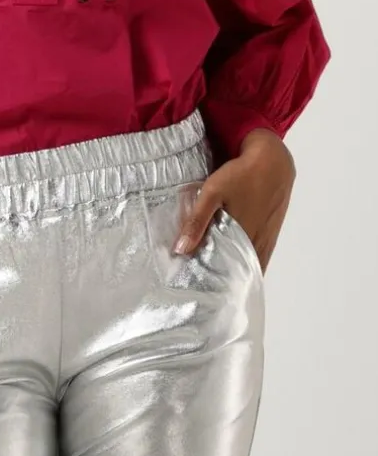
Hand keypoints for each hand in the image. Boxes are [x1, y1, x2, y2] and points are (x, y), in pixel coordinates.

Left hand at [173, 129, 295, 274]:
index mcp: (242, 239)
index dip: (211, 287)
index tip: (193, 293)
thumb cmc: (241, 176)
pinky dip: (244, 264)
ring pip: (248, 267)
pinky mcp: (270, 235)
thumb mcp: (213, 192)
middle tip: (197, 288)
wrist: (273, 162)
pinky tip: (229, 264)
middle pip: (236, 274)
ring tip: (209, 279)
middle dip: (218, 282)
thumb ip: (197, 220)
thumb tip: (180, 250)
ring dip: (232, 274)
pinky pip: (257, 258)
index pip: (226, 276)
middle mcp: (257, 246)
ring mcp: (266, 241)